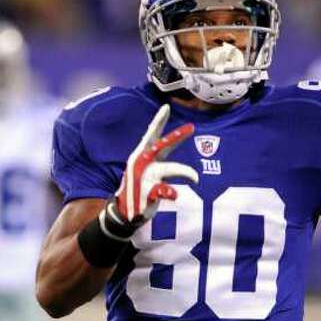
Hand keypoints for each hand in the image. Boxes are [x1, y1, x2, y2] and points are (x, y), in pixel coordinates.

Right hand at [101, 104, 198, 237]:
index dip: (159, 121)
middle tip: (191, 127)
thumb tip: (172, 140)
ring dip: (185, 172)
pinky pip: (164, 190)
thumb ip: (158, 155)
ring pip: (169, 168)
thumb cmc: (139, 188)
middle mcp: (142, 163)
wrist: (125, 213)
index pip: (152, 134)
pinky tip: (174, 194)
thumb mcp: (146, 168)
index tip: (166, 107)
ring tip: (195, 178)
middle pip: (161, 146)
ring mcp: (144, 177)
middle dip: (176, 136)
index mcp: (142, 155)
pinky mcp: (147, 192)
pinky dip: (171, 193)